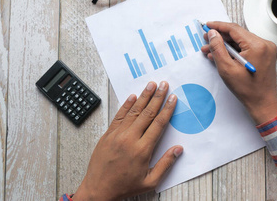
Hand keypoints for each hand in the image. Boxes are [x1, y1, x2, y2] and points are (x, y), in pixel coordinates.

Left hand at [72, 81, 182, 200]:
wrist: (98, 190)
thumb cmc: (124, 187)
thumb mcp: (150, 181)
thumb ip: (166, 164)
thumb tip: (179, 149)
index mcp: (142, 150)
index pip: (158, 124)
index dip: (167, 109)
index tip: (172, 98)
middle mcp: (130, 139)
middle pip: (147, 113)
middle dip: (157, 97)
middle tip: (164, 85)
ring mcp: (117, 135)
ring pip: (134, 111)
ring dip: (144, 96)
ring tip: (151, 85)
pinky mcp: (108, 134)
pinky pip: (119, 116)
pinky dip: (126, 105)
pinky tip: (133, 97)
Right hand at [201, 21, 276, 123]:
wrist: (263, 103)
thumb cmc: (248, 90)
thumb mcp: (227, 69)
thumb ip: (218, 48)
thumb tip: (212, 34)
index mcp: (257, 46)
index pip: (234, 29)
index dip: (218, 26)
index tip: (207, 25)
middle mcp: (264, 44)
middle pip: (238, 34)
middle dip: (220, 38)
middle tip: (206, 39)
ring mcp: (266, 49)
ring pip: (241, 41)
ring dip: (226, 45)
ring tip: (210, 50)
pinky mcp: (265, 54)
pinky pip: (247, 48)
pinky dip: (234, 50)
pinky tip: (222, 55)